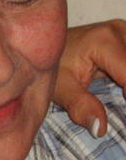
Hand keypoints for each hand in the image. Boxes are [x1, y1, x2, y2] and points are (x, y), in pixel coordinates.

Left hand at [55, 19, 125, 136]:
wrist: (41, 46)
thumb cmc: (50, 66)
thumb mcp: (61, 88)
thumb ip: (80, 106)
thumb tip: (100, 129)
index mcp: (105, 40)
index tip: (121, 115)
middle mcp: (119, 30)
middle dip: (125, 91)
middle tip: (113, 101)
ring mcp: (125, 32)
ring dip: (125, 84)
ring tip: (116, 95)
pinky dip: (124, 78)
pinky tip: (118, 90)